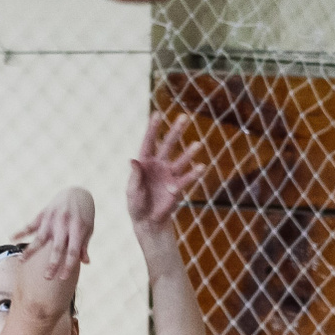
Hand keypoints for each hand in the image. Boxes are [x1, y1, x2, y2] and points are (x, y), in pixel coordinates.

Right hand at [12, 187, 93, 279]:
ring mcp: (52, 219)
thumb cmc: (84, 214)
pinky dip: (20, 231)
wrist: (76, 192)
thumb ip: (83, 245)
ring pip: (40, 237)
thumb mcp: (88, 229)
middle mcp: (64, 224)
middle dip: (52, 264)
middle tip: (47, 278)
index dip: (68, 265)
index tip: (63, 278)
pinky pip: (30, 224)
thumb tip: (85, 262)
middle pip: (57, 247)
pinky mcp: (43, 214)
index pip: (73, 251)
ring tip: (21, 261)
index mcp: (78, 228)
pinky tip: (11, 237)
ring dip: (31, 250)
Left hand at [126, 113, 201, 228]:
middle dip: (175, 131)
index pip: (149, 142)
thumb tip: (132, 160)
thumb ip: (134, 176)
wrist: (147, 220)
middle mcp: (158, 164)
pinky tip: (202, 167)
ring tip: (198, 144)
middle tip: (184, 117)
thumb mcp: (132, 191)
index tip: (157, 113)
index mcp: (144, 162)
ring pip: (180, 160)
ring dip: (189, 153)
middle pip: (168, 145)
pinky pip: (186, 179)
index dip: (153, 128)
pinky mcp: (177, 186)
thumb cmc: (136, 204)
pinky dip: (193, 174)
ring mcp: (169, 174)